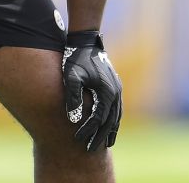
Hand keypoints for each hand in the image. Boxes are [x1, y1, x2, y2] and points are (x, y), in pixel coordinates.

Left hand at [62, 30, 122, 151]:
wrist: (85, 41)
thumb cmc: (75, 58)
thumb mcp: (71, 76)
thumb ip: (73, 97)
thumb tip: (74, 118)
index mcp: (107, 92)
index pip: (99, 118)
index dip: (89, 130)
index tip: (78, 139)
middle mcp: (116, 92)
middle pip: (110, 121)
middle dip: (100, 136)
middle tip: (90, 149)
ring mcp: (117, 89)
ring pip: (116, 116)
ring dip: (110, 131)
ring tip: (103, 144)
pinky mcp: (114, 86)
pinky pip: (116, 108)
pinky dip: (113, 120)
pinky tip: (107, 126)